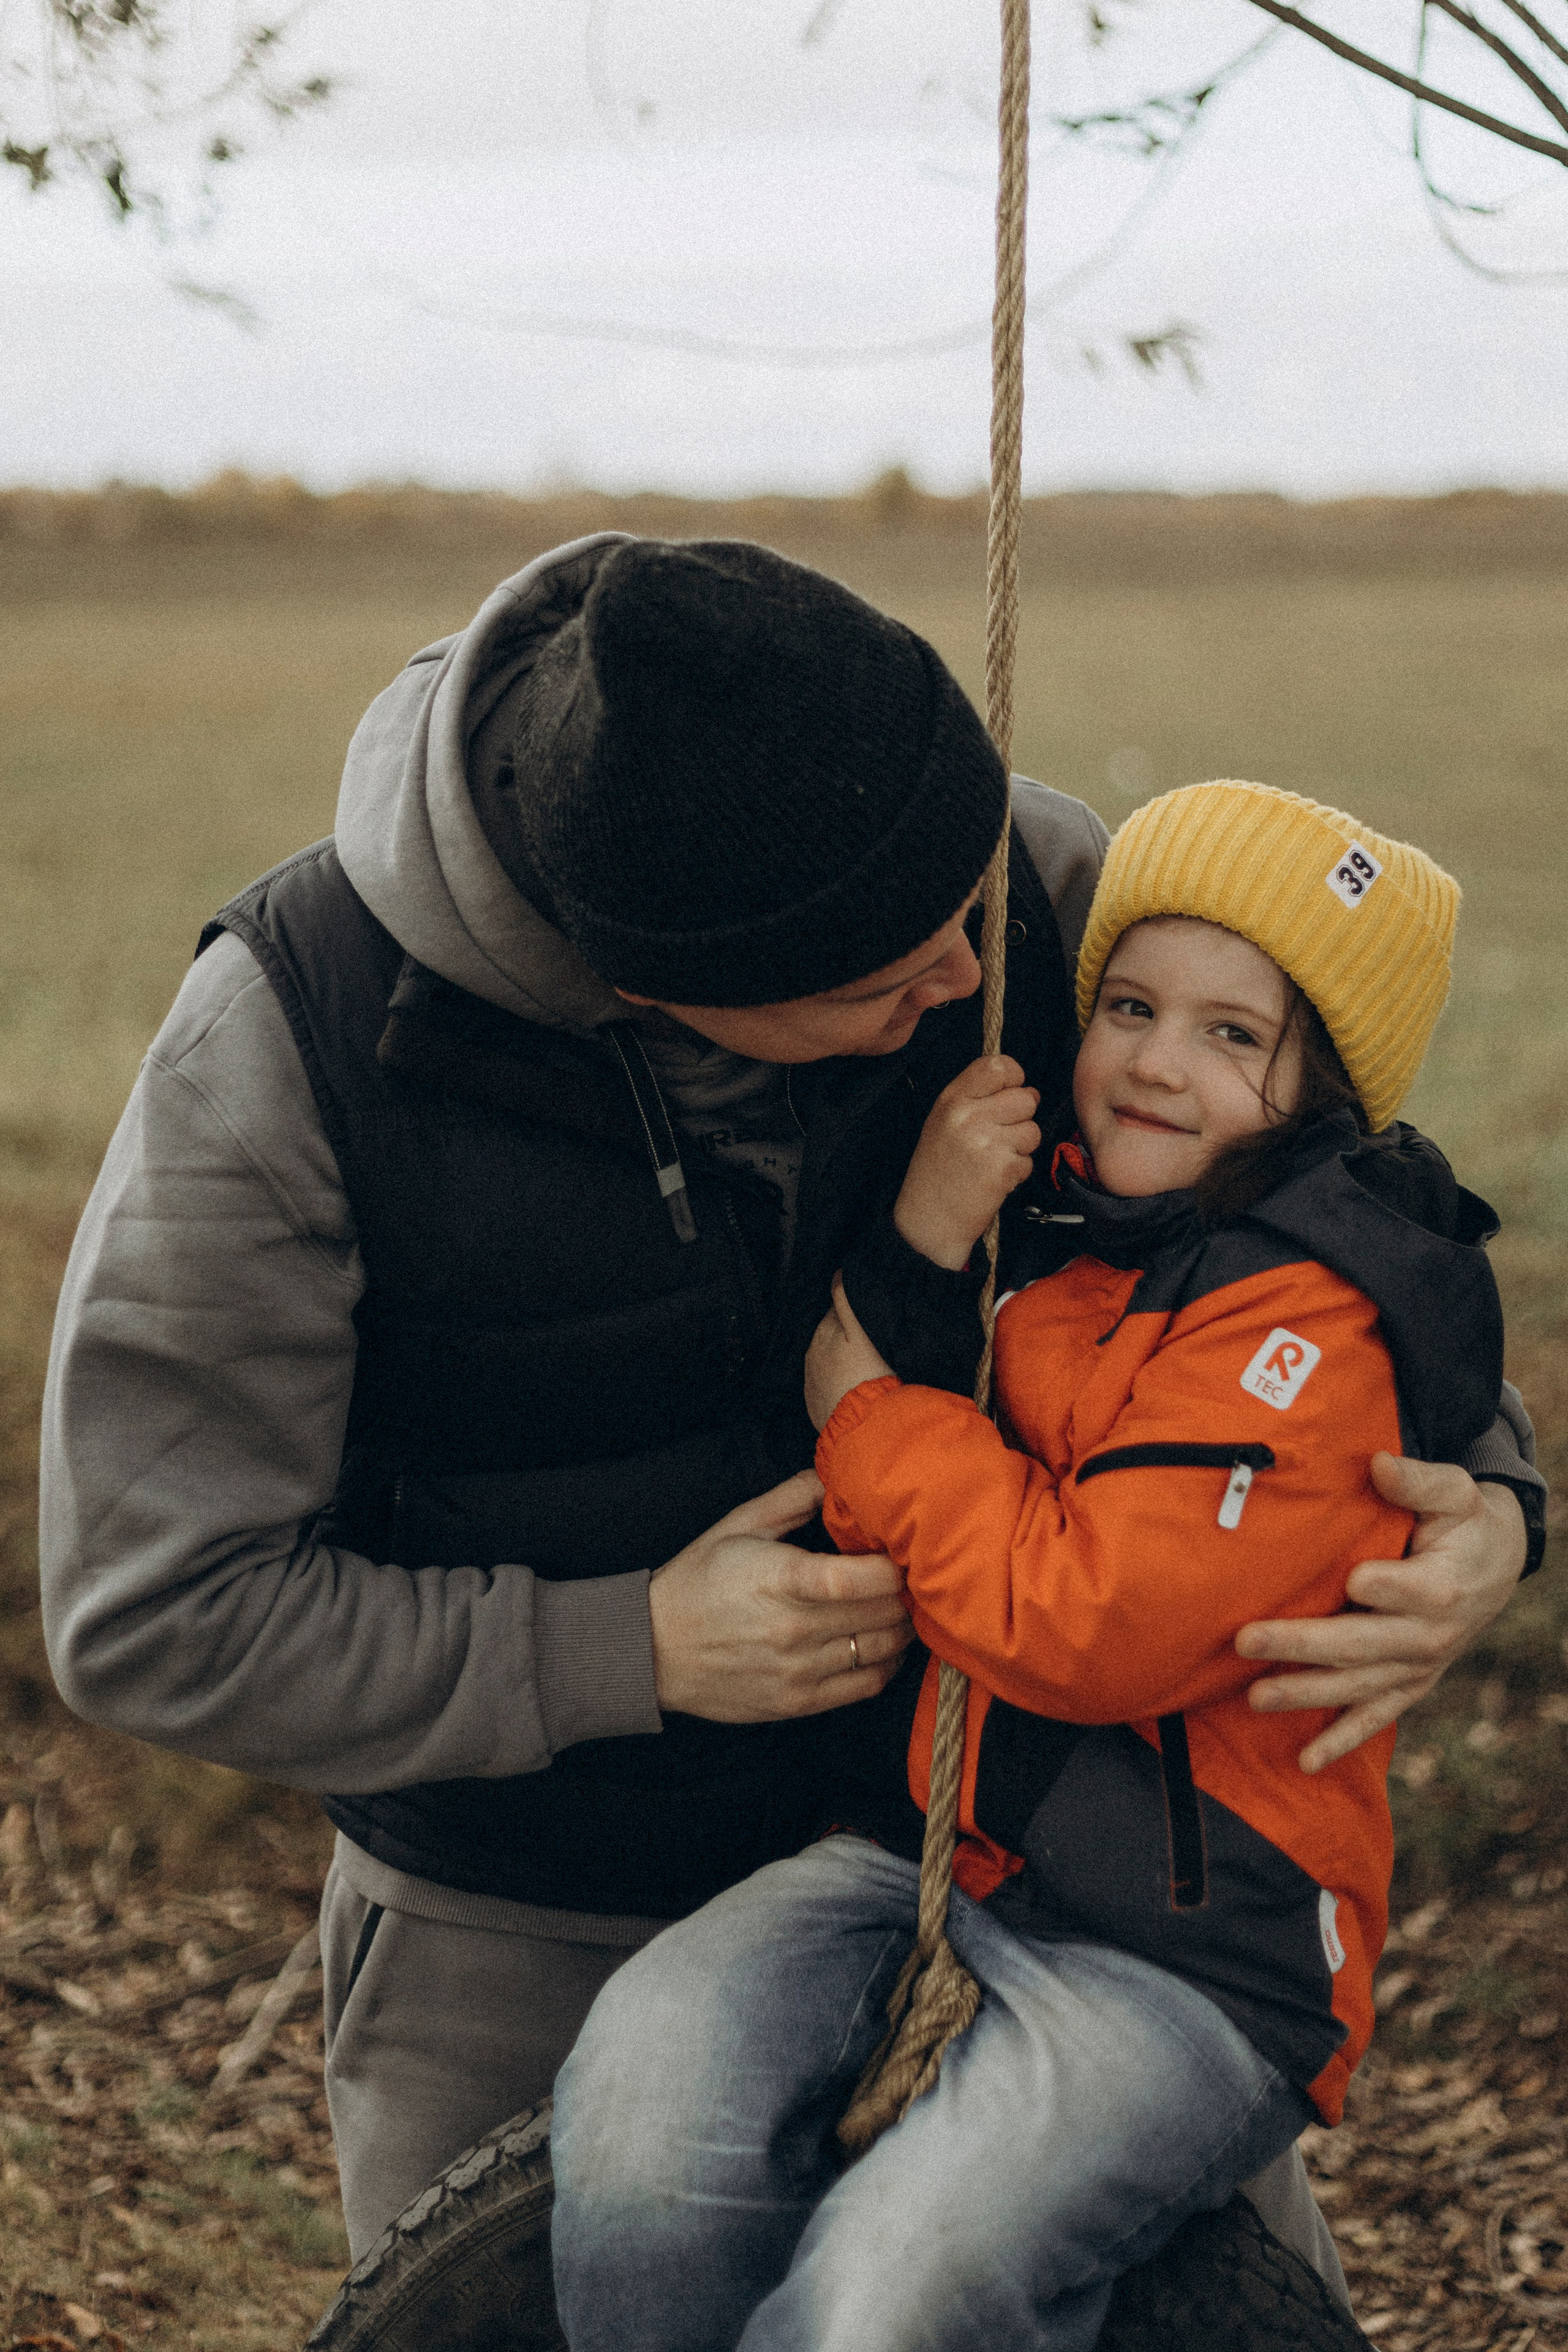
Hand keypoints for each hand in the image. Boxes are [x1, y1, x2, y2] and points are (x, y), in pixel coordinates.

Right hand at [647, 1468, 912, 1720]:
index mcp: (782, 1579)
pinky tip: (884, 1645)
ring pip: (884, 1650)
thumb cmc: (698, 1581)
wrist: (654, 1649)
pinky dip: (888, 1664)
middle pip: (884, 1613)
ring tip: (900, 1606)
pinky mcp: (799, 1703)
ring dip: (903, 1626)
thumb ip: (794, 1496)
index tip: (901, 1551)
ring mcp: (799, 1670)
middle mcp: (795, 1629)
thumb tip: (837, 1474)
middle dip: (906, 1591)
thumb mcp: (739, 1525)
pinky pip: (866, 1685)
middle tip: (911, 1575)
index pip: (862, 1579)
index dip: (895, 1565)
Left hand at [804, 1278, 894, 1432]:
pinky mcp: (816, 1406)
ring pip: (829, 1362)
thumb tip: (836, 1274)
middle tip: (873, 1344)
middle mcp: (811, 1355)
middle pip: (832, 1336)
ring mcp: (812, 1382)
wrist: (865, 1427)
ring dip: (843, 1360)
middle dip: (847, 1336)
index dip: (856, 1311)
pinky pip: (828, 1388)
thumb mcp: (862, 1331)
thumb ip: (846, 1300)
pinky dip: (839, 1385)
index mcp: (822, 1333)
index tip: (872, 1317)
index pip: (838, 1311)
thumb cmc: (871, 1375)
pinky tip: (856, 1388)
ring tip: (867, 1368)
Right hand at [894, 1055, 1040, 1270]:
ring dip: (1021, 1147)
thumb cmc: (938, 1171)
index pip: (999, 1066)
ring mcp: (985, 1141)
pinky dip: (1017, 1172)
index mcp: (952, 1098)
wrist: (928, 1219)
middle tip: (1000, 1136)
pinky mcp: (1001, 1168)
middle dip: (1021, 1119)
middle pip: (1026, 1098)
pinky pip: (1029, 1160)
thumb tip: (1021, 1085)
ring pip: (1033, 1130)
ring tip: (994, 1159)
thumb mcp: (944, 1121)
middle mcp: (968, 1115)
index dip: (1014, 1079)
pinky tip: (994, 1178)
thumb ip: (976, 1097)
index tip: (1009, 1094)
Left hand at [1236, 1455, 1527, 1773]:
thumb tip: (1378, 1462)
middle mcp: (1429, 1636)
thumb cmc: (1464, 1523)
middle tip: (1247, 1640)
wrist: (1495, 1567)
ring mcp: (1417, 1667)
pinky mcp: (1408, 1685)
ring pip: (1358, 1687)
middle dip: (1303, 1644)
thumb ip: (1418, 1481)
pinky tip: (1306, 1762)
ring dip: (1305, 1694)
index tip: (1353, 1578)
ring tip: (1254, 1697)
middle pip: (1364, 1645)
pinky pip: (1374, 1718)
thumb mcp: (1455, 1494)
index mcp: (1442, 1586)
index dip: (1386, 1586)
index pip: (1411, 1590)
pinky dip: (1341, 1741)